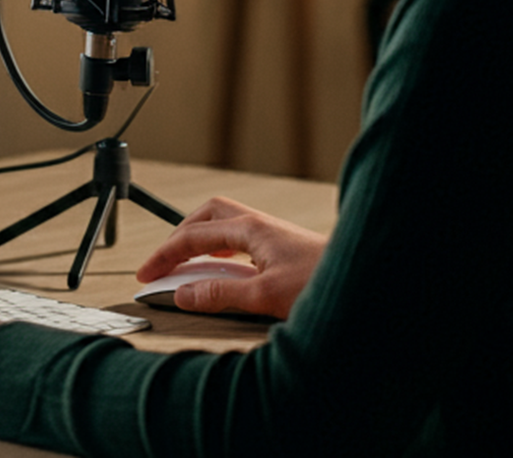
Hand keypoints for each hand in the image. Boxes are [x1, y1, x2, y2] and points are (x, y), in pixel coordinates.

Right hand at [136, 196, 327, 318]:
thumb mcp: (264, 296)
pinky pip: (239, 236)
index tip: (146, 275)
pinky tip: (223, 268)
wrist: (365, 281)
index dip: (164, 256)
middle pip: (206, 216)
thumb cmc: (324, 286)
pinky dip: (220, 247)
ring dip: (199, 238)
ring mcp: (272, 233)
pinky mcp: (282, 246)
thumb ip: (219, 294)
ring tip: (185, 264)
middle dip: (178, 236)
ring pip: (223, 223)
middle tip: (161, 263)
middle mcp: (260, 225)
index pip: (193, 236)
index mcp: (251, 231)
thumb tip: (183, 292)